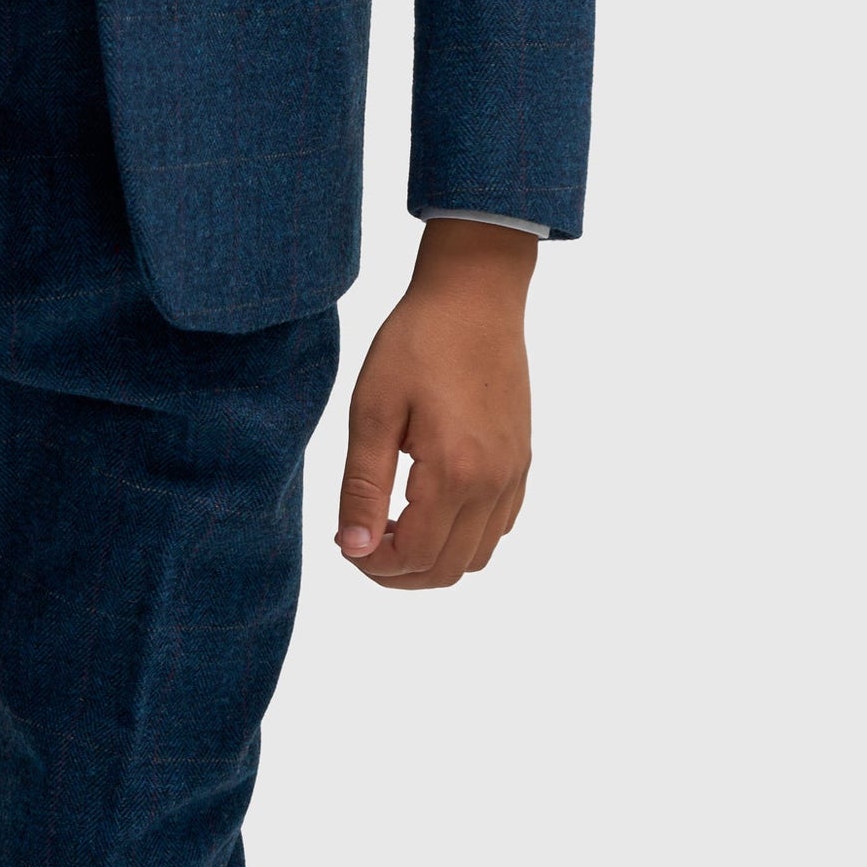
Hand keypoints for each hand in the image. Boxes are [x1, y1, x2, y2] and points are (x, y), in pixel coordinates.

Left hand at [336, 219, 534, 589]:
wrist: (474, 295)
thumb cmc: (417, 341)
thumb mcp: (373, 409)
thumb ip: (363, 485)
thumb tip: (354, 549)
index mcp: (453, 472)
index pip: (413, 556)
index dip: (372, 564)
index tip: (345, 541)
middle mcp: (493, 483)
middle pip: (446, 569)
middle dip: (399, 571)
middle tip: (362, 541)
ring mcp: (514, 474)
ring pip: (476, 557)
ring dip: (432, 558)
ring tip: (392, 524)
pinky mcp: (521, 461)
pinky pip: (498, 527)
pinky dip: (463, 537)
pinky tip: (430, 505)